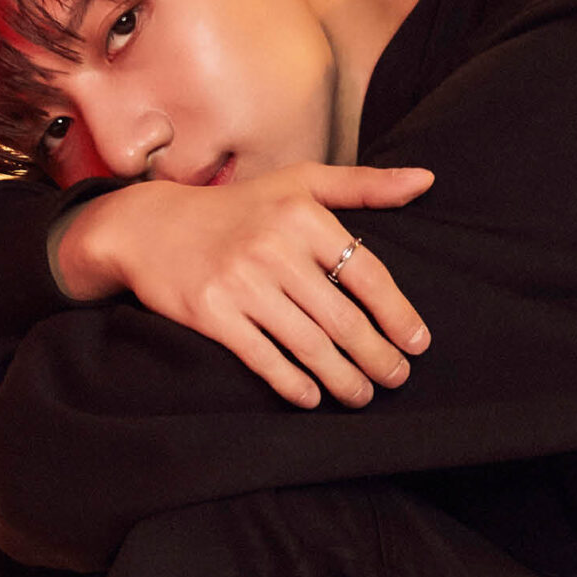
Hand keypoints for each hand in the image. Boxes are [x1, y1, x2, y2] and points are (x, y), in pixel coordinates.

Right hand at [49, 163, 434, 407]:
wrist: (151, 227)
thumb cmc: (238, 208)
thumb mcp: (299, 182)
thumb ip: (363, 185)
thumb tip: (426, 180)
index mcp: (303, 214)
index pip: (368, 273)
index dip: (398, 314)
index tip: (417, 343)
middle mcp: (274, 247)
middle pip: (343, 318)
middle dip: (377, 357)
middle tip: (397, 379)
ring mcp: (241, 282)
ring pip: (308, 344)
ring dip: (343, 378)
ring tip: (362, 396)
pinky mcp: (211, 313)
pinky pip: (264, 358)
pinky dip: (293, 383)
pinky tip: (312, 397)